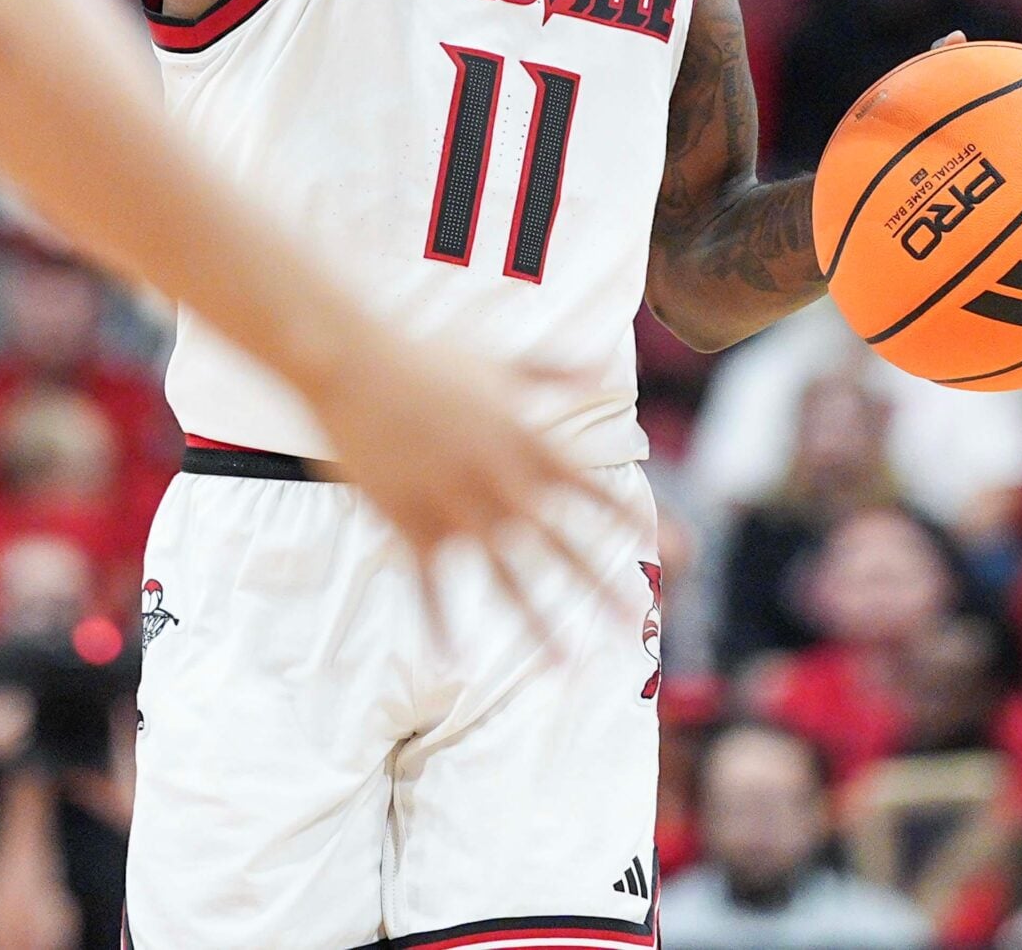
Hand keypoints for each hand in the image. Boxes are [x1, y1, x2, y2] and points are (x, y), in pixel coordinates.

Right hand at [306, 335, 629, 656]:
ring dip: (537, 624)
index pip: (594, 493)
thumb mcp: (500, 362)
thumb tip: (601, 368)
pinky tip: (454, 657)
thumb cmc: (427, 358)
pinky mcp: (412, 524)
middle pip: (562, 548)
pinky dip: (440, 622)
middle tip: (634, 627)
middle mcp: (501, 484)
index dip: (630, 522)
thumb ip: (554, 373)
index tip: (667, 552)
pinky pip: (431, 585)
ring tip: (563, 663)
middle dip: (601, 590)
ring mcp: (457, 510)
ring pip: (506, 579)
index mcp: (528, 445)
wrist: (354, 365)